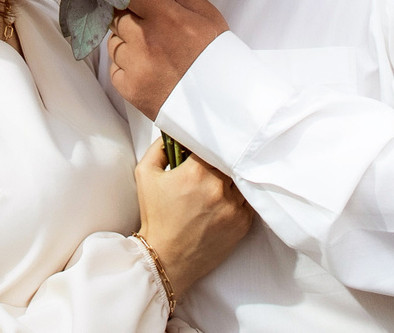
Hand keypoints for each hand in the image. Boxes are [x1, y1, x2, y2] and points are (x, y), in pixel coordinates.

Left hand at [109, 0, 229, 119]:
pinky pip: (114, 68)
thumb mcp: (210, 18)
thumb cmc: (217, 59)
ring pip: (113, 42)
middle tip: (144, 25)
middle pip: (117, 15)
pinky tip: (146, 70)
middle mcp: (146, 40)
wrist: (222, 106)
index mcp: (167, 18)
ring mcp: (135, 66)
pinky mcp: (129, 89)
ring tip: (149, 52)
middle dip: (127, 16)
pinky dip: (125, 67)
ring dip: (125, 42)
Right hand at [133, 135, 250, 293]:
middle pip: (229, 161)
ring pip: (241, 180)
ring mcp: (234, 206)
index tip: (203, 150)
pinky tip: (227, 200)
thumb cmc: (155, 217)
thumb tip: (172, 135)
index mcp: (196, 171)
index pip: (212, 145)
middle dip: (221, 161)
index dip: (208, 145)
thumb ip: (158, 148)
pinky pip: (248, 201)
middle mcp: (219, 187)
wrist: (166, 258)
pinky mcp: (242, 223)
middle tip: (213, 165)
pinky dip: (240, 197)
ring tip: (220, 184)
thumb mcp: (145, 175)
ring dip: (232, 179)